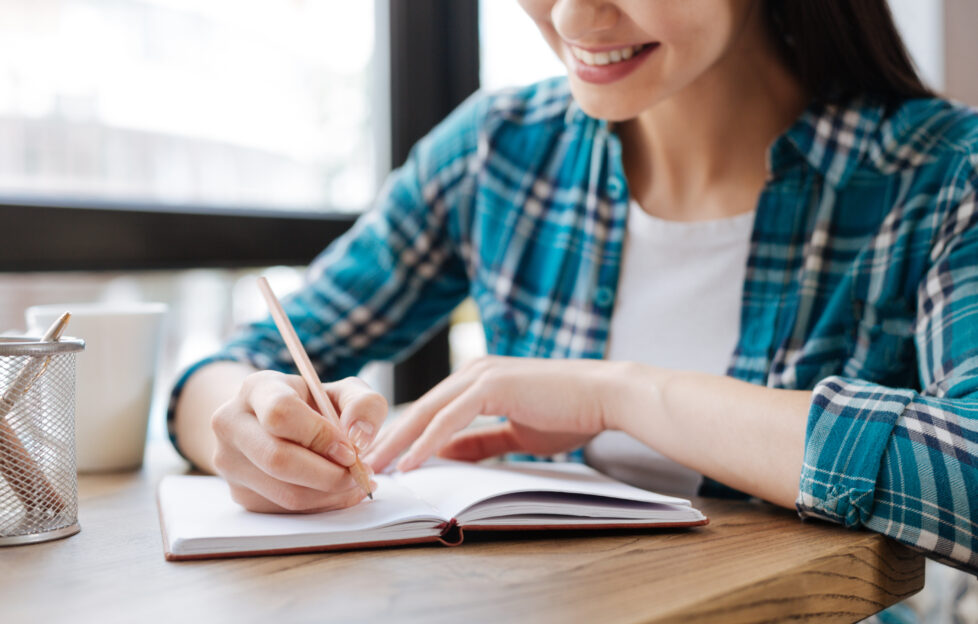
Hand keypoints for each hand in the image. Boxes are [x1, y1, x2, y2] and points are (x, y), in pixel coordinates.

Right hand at [211, 371, 386, 512]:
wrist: (274, 424)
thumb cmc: (313, 405)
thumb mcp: (343, 392)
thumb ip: (364, 404)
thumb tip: (359, 437)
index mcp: (257, 389)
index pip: (280, 413)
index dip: (319, 435)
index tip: (351, 449)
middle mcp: (232, 424)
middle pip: (279, 460)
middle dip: (330, 473)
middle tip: (360, 472)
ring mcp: (230, 463)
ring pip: (285, 493)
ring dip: (331, 494)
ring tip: (355, 481)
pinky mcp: (240, 494)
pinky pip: (286, 511)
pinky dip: (322, 506)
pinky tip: (338, 491)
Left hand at [365, 356, 626, 471]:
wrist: (603, 396)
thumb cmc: (567, 413)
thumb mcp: (514, 433)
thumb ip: (479, 441)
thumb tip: (445, 454)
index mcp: (477, 380)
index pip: (430, 410)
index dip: (404, 435)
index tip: (383, 459)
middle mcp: (473, 372)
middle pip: (419, 409)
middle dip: (389, 438)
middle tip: (362, 464)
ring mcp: (481, 375)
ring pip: (427, 412)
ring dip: (399, 441)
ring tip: (376, 466)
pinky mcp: (492, 386)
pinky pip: (450, 419)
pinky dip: (428, 441)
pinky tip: (411, 461)